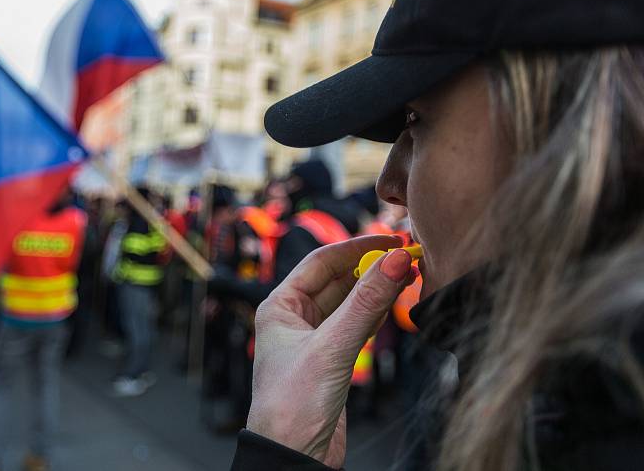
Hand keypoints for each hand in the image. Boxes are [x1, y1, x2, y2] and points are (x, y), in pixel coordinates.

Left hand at [246, 235, 416, 467]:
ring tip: (408, 274)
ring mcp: (315, 339)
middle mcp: (295, 319)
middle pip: (338, 279)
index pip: (321, 262)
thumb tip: (394, 261)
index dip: (356, 246)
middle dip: (370, 267)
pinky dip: (378, 313)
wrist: (293, 457)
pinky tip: (397, 302)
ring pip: (351, 302)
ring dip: (377, 289)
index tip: (390, 238)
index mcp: (280, 306)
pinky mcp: (333, 360)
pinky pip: (358, 325)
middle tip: (405, 257)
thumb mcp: (333, 347)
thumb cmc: (292, 405)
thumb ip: (366, 303)